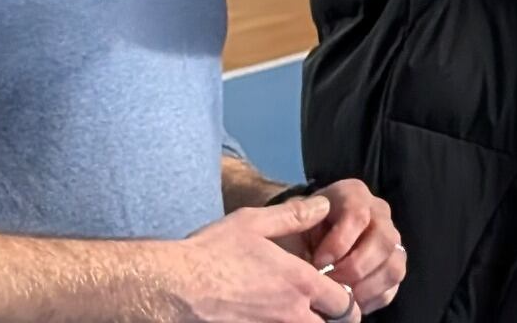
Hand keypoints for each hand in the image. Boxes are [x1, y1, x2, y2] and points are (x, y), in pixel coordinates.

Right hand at [156, 195, 358, 321]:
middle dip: (335, 320)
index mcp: (300, 283)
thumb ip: (294, 216)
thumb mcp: (253, 223)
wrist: (170, 287)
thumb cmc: (209, 253)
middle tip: (326, 314)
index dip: (346, 302)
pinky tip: (269, 320)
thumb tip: (323, 206)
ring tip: (300, 316)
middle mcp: (291, 313)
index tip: (340, 298)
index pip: (345, 303)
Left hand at [282, 179, 404, 315]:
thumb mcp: (287, 221)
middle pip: (384, 241)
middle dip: (356, 268)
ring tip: (342, 296)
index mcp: (353, 195)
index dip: (340, 242)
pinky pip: (392, 287)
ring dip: (367, 287)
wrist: (299, 239)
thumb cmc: (292, 230)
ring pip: (394, 266)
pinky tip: (350, 302)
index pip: (358, 215)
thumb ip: (295, 229)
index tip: (318, 262)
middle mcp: (379, 213)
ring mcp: (390, 241)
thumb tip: (312, 257)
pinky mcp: (391, 267)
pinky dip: (372, 299)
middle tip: (331, 283)